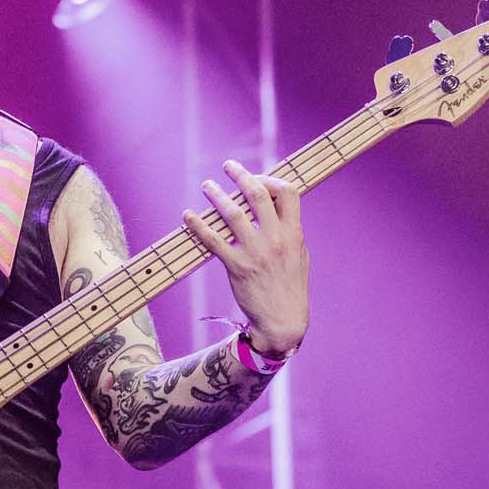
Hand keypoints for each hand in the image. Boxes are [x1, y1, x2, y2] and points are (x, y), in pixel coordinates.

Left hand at [183, 160, 309, 356]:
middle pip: (257, 195)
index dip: (271, 179)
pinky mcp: (237, 267)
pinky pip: (213, 241)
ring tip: (207, 186)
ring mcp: (255, 253)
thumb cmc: (291, 288)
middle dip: (240, 175)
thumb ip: (290, 231)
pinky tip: (188, 216)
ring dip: (216, 195)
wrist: (283, 321)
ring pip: (232, 214)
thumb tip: (277, 207)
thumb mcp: (300, 256)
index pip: (287, 192)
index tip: (259, 178)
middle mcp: (275, 240)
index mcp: (293, 234)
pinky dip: (198, 226)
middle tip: (227, 166)